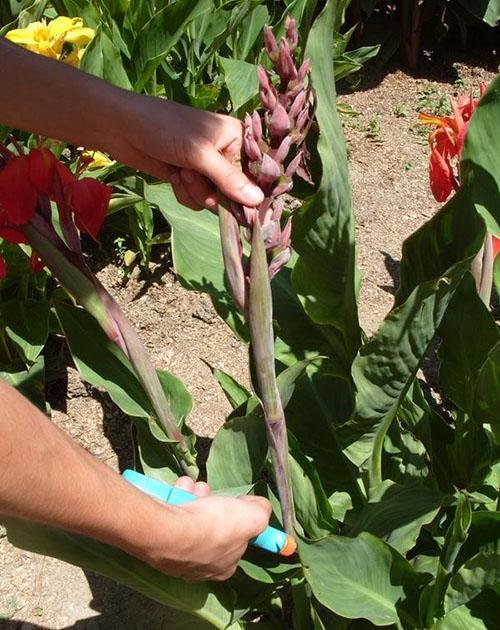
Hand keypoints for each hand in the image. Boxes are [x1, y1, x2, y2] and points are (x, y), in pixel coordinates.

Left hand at [109, 94, 263, 211]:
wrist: (121, 128)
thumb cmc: (163, 128)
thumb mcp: (199, 153)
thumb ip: (227, 178)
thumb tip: (258, 201)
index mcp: (237, 138)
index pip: (255, 173)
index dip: (248, 192)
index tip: (242, 208)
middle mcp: (226, 154)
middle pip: (234, 192)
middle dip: (211, 191)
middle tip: (191, 176)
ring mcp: (207, 169)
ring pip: (214, 200)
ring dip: (194, 192)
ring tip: (179, 172)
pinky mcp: (190, 180)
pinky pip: (198, 201)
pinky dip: (184, 194)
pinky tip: (173, 178)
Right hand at [131, 476, 271, 581]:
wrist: (167, 531)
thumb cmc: (213, 527)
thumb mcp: (252, 517)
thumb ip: (261, 512)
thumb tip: (260, 507)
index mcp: (223, 568)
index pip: (238, 544)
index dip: (239, 522)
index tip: (236, 503)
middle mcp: (200, 567)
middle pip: (212, 528)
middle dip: (213, 504)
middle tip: (210, 491)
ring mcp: (176, 556)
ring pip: (191, 519)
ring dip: (194, 497)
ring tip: (193, 486)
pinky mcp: (157, 543)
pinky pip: (172, 517)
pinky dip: (177, 499)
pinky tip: (180, 489)